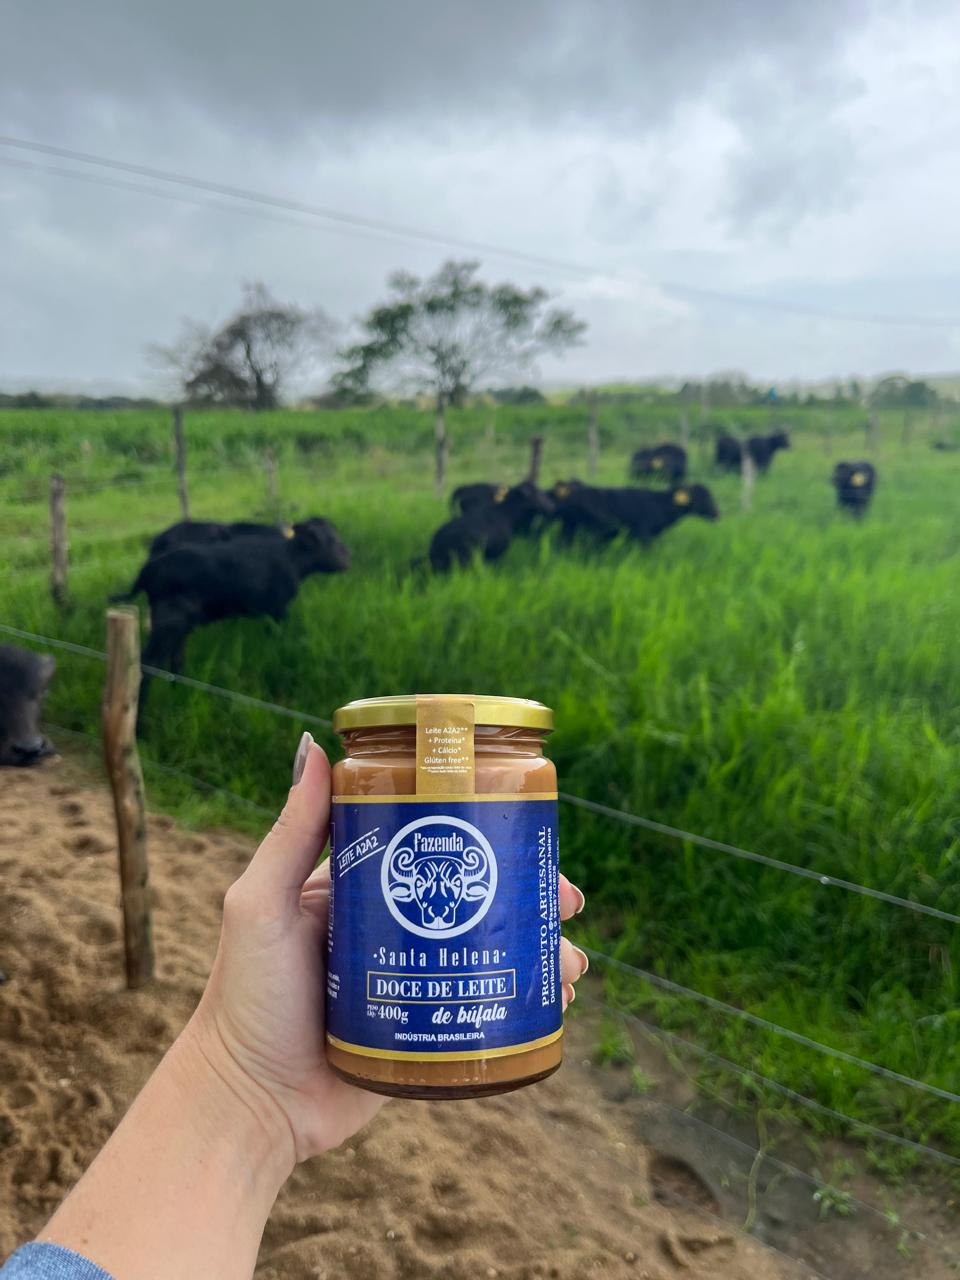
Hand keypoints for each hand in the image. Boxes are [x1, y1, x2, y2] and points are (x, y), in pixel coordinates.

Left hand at [187, 737, 588, 1165]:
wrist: (246, 1105)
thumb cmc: (243, 1000)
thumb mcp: (262, 904)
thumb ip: (291, 832)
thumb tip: (315, 744)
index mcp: (364, 892)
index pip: (438, 850)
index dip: (490, 840)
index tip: (532, 839)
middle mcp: (396, 931)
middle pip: (481, 901)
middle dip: (533, 900)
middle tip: (567, 904)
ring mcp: (416, 983)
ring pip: (494, 956)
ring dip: (542, 953)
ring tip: (569, 968)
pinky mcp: (426, 1034)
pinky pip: (486, 1011)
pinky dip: (527, 1004)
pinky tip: (556, 1005)